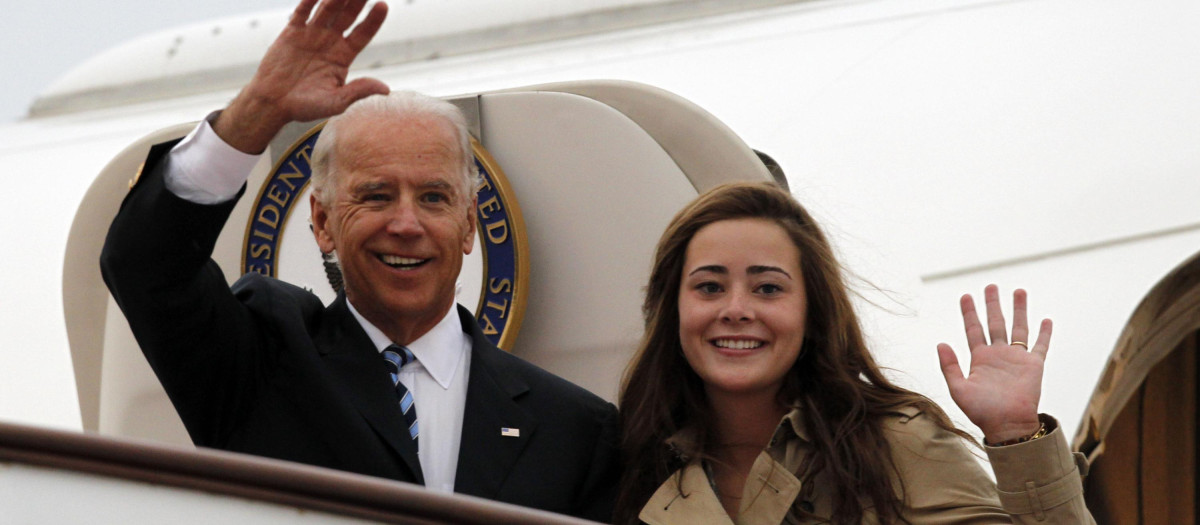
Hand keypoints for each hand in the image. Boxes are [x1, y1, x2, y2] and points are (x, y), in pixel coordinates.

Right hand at [215, 0, 389, 152]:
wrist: (273, 104)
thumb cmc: (306, 107)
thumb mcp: (336, 102)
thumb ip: (359, 92)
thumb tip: (386, 89)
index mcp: (343, 56)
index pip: (362, 33)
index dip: (372, 20)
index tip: (383, 5)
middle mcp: (330, 41)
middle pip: (348, 16)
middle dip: (357, 1)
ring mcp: (311, 34)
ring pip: (327, 9)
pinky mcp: (292, 32)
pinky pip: (302, 12)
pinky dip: (309, 1)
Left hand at [937, 284, 1050, 443]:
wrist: (1007, 426)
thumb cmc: (981, 412)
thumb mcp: (958, 389)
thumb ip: (949, 366)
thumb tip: (941, 343)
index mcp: (979, 358)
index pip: (973, 329)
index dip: (969, 312)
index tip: (966, 296)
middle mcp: (998, 355)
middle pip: (995, 323)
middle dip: (993, 304)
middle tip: (991, 286)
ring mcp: (1016, 359)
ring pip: (1018, 328)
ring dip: (1019, 310)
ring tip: (1019, 291)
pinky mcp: (1034, 366)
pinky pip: (1040, 346)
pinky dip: (1044, 333)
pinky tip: (1045, 320)